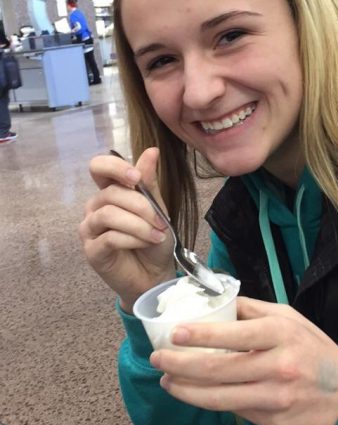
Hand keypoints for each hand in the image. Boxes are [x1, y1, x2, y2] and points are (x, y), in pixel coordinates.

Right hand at [79, 147, 174, 311]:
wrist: (156, 273)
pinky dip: (132, 239)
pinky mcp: (92, 250)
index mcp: (109, 191)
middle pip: (110, 193)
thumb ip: (149, 183)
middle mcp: (95, 207)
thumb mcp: (157, 208)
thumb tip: (151, 151)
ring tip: (157, 235)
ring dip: (138, 224)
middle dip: (141, 206)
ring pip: (109, 214)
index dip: (114, 167)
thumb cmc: (154, 239)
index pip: (98, 167)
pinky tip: (145, 243)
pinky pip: (109, 237)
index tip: (136, 178)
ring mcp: (90, 229)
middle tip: (161, 222)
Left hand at [150, 297, 337, 424]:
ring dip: (185, 390)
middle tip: (158, 360)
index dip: (198, 336)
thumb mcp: (289, 318)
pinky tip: (195, 394)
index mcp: (280, 334)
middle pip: (217, 369)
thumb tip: (214, 303)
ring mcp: (274, 398)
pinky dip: (210, 402)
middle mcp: (277, 366)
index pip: (232, 334)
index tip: (173, 334)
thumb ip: (252, 310)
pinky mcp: (272, 422)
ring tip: (167, 381)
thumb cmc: (313, 349)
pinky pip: (233, 411)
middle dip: (179, 365)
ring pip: (218, 398)